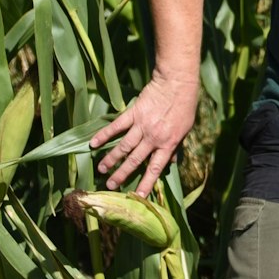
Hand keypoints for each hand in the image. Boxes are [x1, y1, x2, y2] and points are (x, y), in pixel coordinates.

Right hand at [91, 72, 197, 196]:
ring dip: (111, 159)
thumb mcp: (185, 129)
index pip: (155, 168)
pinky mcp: (133, 113)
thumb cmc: (185, 106)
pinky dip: (104, 135)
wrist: (177, 82)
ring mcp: (142, 125)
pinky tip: (93, 143)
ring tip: (101, 169)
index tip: (137, 196)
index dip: (146, 183)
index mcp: (168, 143)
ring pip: (123, 146)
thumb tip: (172, 163)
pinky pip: (116, 126)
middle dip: (121, 174)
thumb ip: (176, 146)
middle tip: (110, 185)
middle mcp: (153, 137)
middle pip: (135, 160)